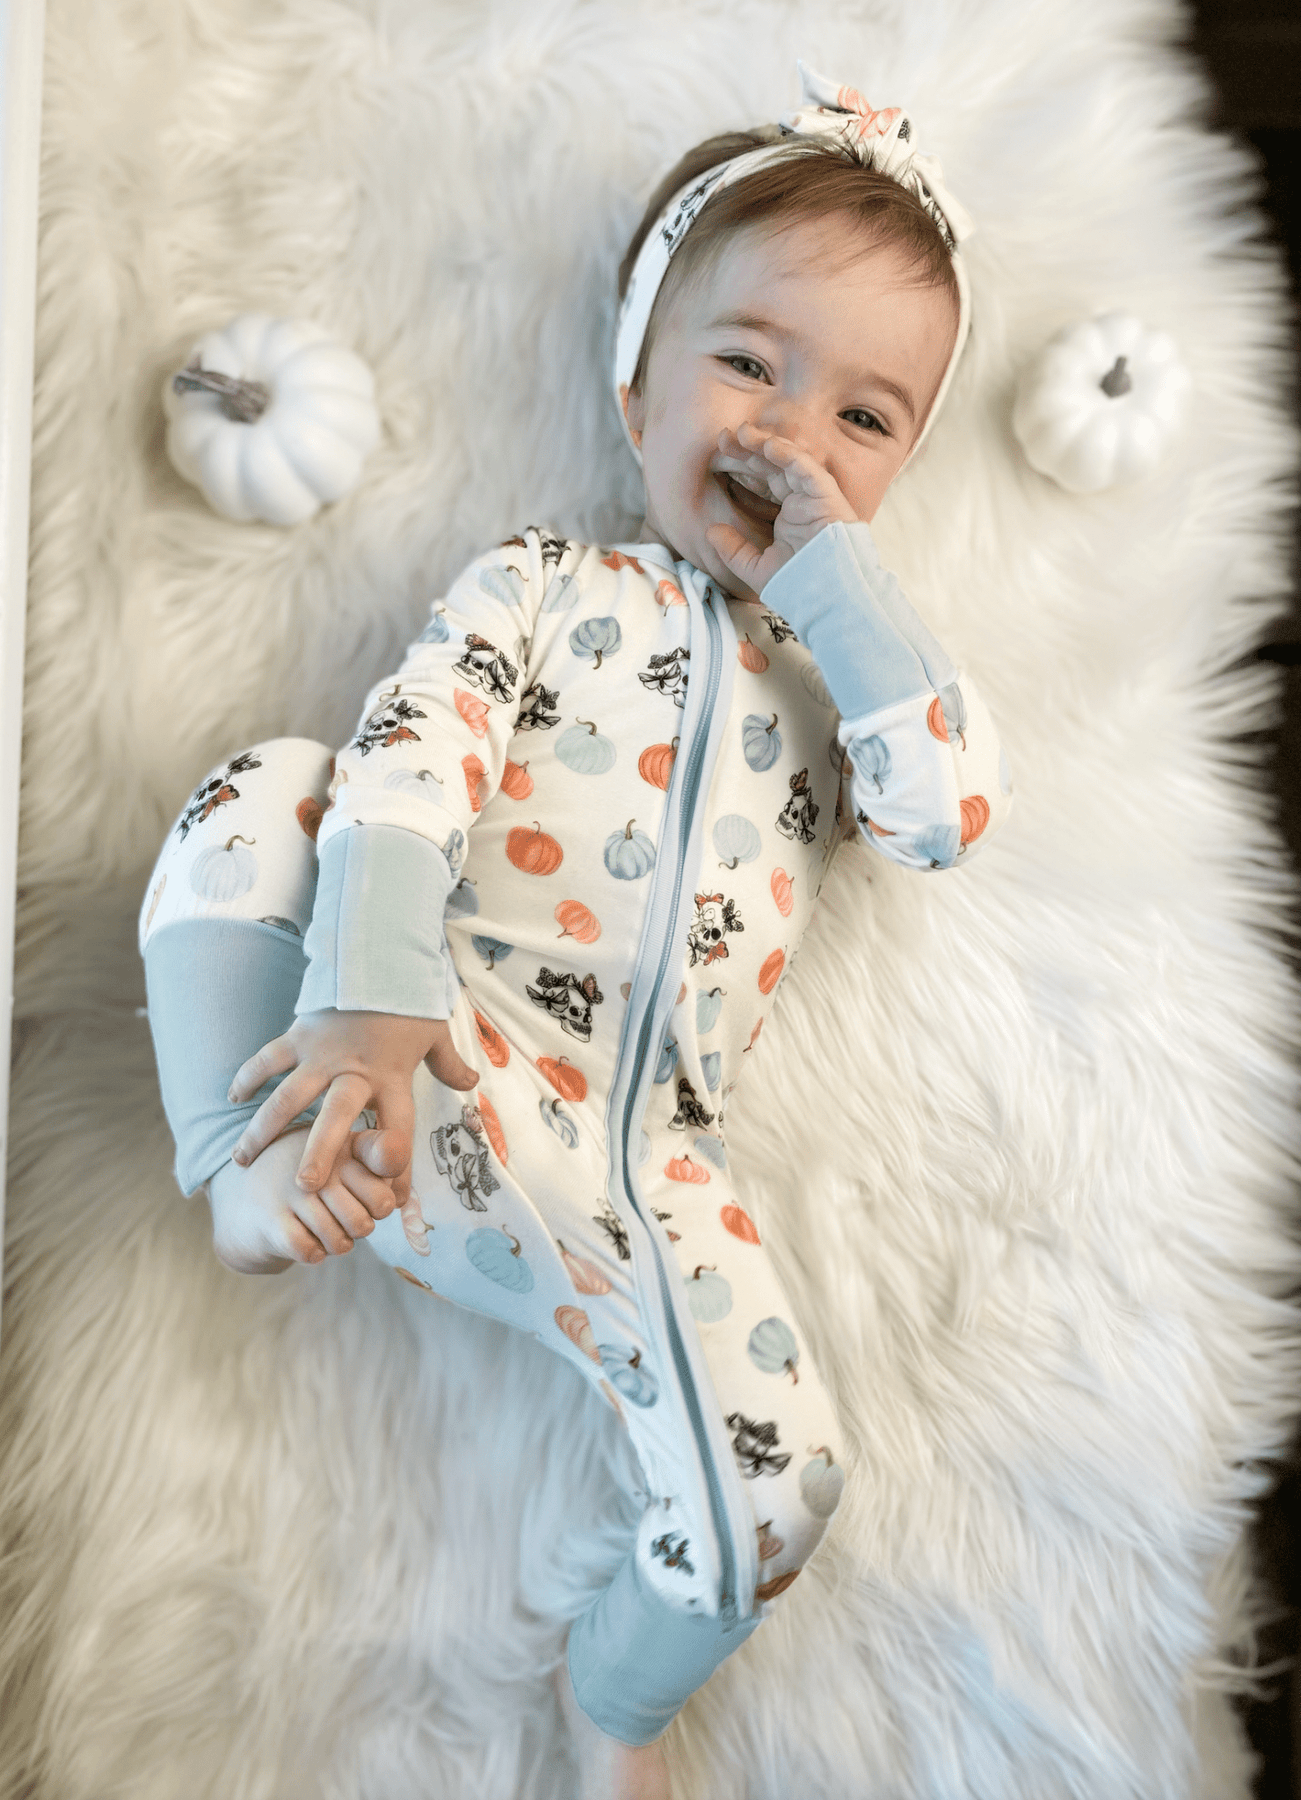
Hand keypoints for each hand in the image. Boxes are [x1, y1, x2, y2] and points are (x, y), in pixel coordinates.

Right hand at [207, 1122, 401, 1272]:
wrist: (243, 1191)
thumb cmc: (311, 1175)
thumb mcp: (342, 1156)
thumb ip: (378, 1164)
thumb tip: (401, 1200)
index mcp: (339, 1143)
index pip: (382, 1191)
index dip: (382, 1207)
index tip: (371, 1202)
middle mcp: (315, 1162)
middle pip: (364, 1221)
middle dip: (361, 1230)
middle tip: (351, 1221)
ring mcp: (290, 1190)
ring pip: (338, 1240)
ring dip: (338, 1245)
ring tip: (331, 1232)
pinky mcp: (271, 1219)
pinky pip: (309, 1251)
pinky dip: (314, 1254)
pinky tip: (309, 1241)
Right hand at [226, 1009, 478, 1212]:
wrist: (380, 954)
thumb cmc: (408, 1000)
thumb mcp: (435, 1032)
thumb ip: (449, 1064)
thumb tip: (472, 1082)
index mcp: (392, 1077)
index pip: (397, 1128)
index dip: (397, 1164)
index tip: (394, 1198)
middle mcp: (355, 1071)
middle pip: (335, 1119)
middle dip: (319, 1154)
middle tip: (304, 1187)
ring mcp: (323, 1053)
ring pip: (289, 1097)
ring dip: (264, 1129)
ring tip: (242, 1160)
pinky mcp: (300, 1033)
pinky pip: (270, 1058)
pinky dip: (250, 1075)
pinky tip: (232, 1097)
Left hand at [706, 422, 857, 594]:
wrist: (827, 598)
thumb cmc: (797, 587)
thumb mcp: (756, 569)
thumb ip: (733, 550)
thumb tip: (710, 531)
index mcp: (788, 517)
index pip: (764, 482)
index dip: (744, 466)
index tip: (719, 455)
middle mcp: (802, 503)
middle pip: (773, 467)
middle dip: (749, 450)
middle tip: (724, 437)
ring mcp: (815, 497)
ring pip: (790, 462)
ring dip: (766, 444)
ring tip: (741, 432)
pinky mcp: (827, 495)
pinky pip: (807, 468)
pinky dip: (789, 455)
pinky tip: (768, 444)